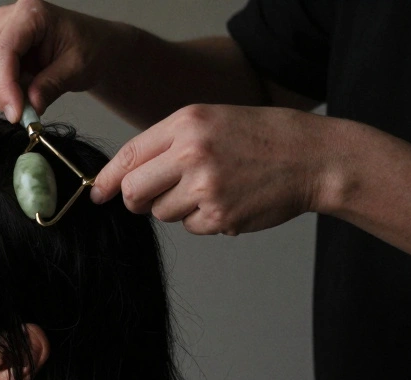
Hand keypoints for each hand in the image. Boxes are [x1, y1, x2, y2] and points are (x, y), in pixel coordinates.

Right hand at [0, 0, 119, 122]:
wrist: (94, 46)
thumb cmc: (90, 47)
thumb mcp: (77, 68)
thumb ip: (51, 86)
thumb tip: (29, 107)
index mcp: (31, 13)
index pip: (3, 52)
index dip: (5, 87)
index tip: (17, 114)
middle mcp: (9, 18)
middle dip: (2, 94)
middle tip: (23, 114)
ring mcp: (0, 32)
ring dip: (2, 95)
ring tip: (31, 98)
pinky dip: (3, 93)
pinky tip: (25, 91)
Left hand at [91, 104, 334, 235]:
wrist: (313, 157)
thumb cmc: (260, 138)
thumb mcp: (212, 121)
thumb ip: (167, 144)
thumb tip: (122, 180)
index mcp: (187, 123)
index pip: (129, 155)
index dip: (108, 179)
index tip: (97, 193)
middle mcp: (192, 153)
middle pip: (134, 192)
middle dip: (134, 200)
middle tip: (147, 199)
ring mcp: (205, 188)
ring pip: (161, 212)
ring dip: (176, 207)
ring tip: (211, 187)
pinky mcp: (220, 217)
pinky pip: (190, 227)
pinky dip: (203, 219)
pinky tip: (229, 200)